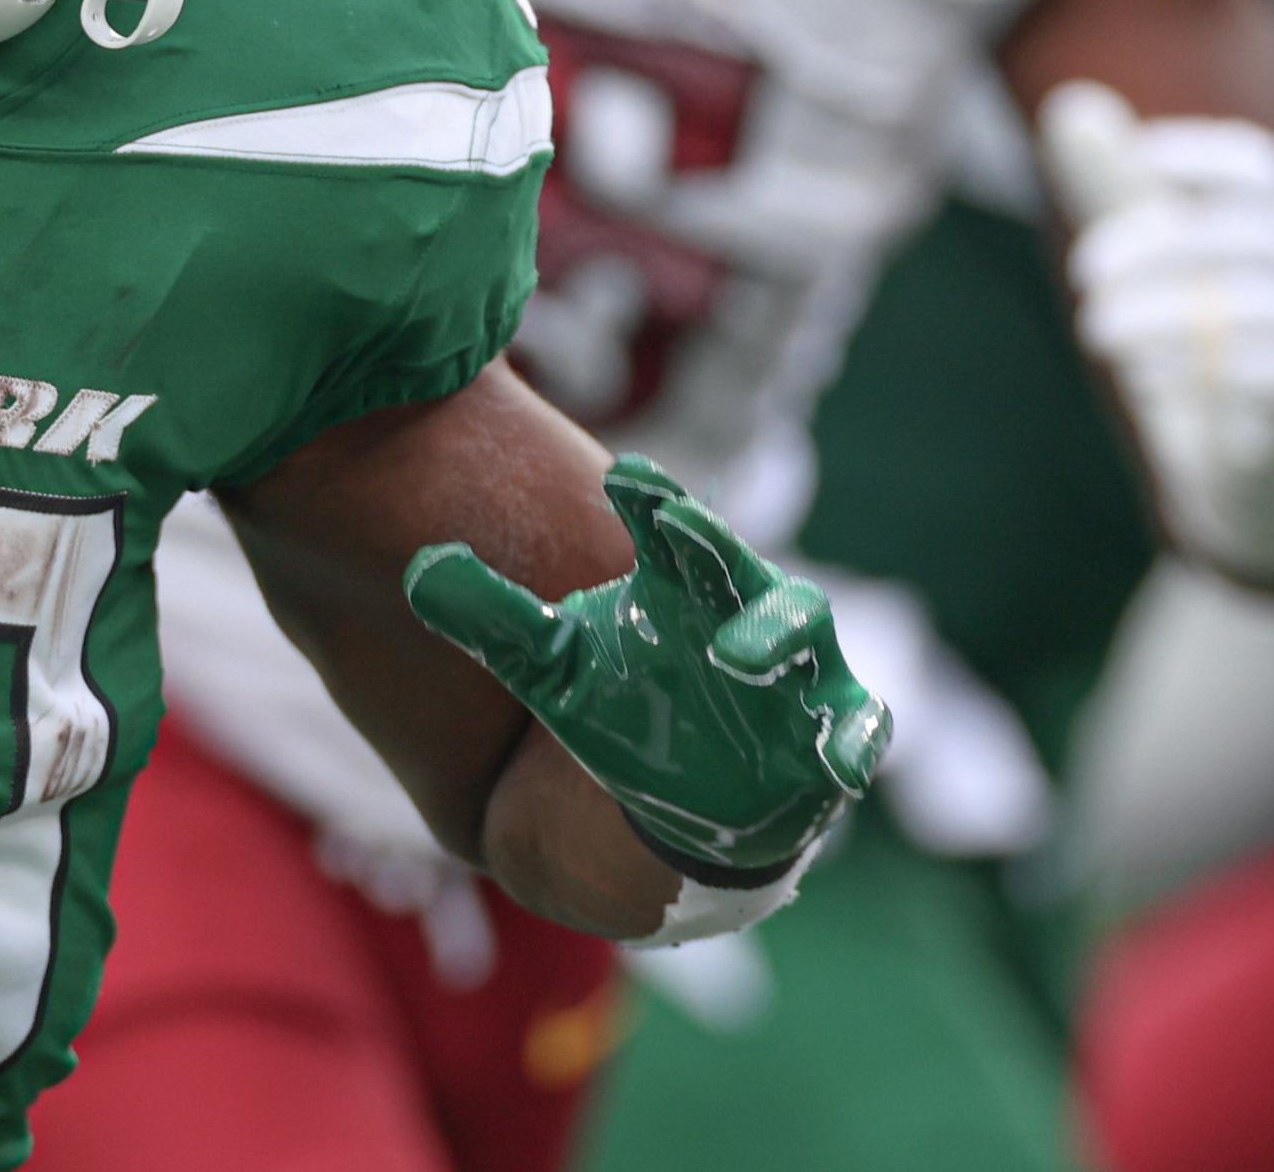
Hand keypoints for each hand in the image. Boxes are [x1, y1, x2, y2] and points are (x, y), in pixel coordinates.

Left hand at [406, 456, 887, 878]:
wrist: (690, 799)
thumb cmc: (625, 706)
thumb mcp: (552, 669)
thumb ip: (494, 620)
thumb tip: (418, 569)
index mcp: (680, 586)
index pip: (669, 531)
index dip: (654, 503)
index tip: (625, 475)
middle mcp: (742, 615)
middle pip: (738, 567)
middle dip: (716, 547)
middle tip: (683, 525)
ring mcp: (792, 674)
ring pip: (801, 639)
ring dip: (776, 639)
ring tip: (740, 653)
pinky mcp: (826, 738)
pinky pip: (854, 732)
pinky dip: (854, 740)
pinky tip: (844, 758)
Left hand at [1040, 81, 1273, 590]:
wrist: (1269, 463)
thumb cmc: (1207, 337)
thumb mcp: (1157, 261)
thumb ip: (1117, 188)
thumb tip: (1071, 104)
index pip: (1261, 168)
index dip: (1199, 156)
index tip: (1132, 162)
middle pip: (1253, 233)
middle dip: (1160, 243)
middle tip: (1084, 270)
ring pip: (1261, 305)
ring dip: (1163, 312)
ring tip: (1096, 326)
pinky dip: (1201, 368)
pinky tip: (1144, 376)